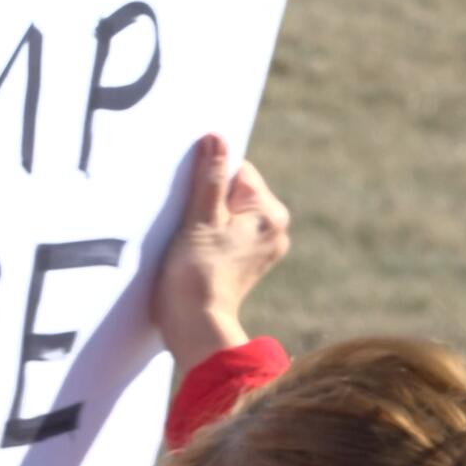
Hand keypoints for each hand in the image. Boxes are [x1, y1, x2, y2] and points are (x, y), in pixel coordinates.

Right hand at [152, 134, 290, 375]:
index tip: (192, 201)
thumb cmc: (196, 273)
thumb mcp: (200, 217)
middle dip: (208, 198)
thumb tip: (217, 138)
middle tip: (190, 223)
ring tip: (193, 240)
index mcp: (270, 213)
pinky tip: (196, 250)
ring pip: (229, 210)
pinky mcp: (247, 260)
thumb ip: (210, 176)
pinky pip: (228, 230)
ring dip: (206, 216)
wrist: (195, 326)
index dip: (208, 179)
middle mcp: (274, 228)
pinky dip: (210, 233)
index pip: (237, 170)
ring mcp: (262, 246)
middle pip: (234, 189)